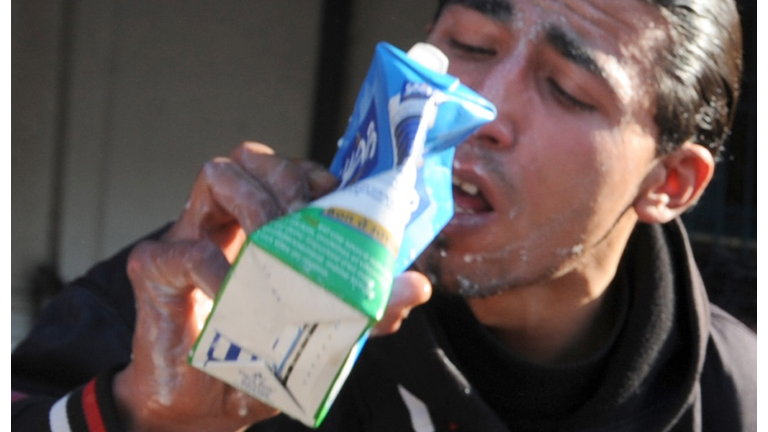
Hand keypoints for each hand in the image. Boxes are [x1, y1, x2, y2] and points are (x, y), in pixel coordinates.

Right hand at [112, 142, 431, 430]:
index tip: (336, 192)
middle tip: (306, 217)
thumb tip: (415, 287)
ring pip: (218, 177)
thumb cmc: (259, 362)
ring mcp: (189, 236)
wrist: (203, 410)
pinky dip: (220, 270)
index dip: (312, 171)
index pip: (287, 172)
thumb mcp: (321, 333)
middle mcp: (228, 222)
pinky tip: (237, 294)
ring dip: (258, 206)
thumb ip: (364, 307)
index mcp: (263, 228)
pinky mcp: (155, 268)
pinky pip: (190, 250)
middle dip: (289, 179)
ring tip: (275, 246)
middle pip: (255, 158)